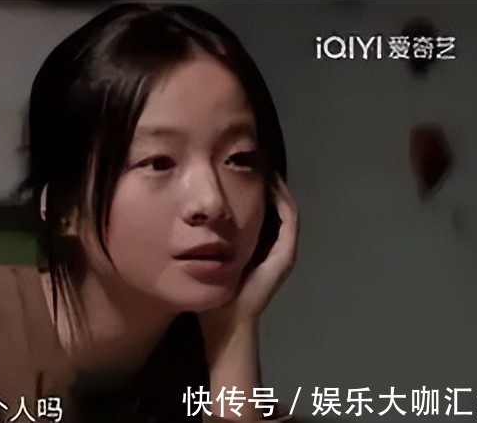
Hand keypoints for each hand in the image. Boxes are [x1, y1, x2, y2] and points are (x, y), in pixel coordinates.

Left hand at [201, 175, 298, 330]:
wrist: (225, 322)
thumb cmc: (212, 293)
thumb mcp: (206, 256)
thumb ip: (202, 237)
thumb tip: (187, 212)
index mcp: (255, 244)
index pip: (258, 205)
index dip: (252, 183)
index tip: (235, 161)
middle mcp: (272, 245)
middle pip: (274, 202)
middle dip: (264, 178)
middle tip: (253, 154)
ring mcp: (282, 250)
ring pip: (285, 207)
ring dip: (276, 184)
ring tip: (263, 161)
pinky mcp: (285, 256)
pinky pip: (289, 220)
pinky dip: (281, 200)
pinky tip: (271, 182)